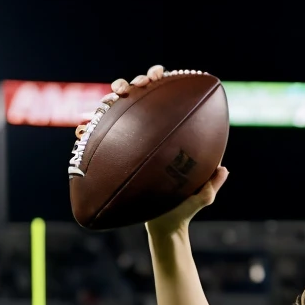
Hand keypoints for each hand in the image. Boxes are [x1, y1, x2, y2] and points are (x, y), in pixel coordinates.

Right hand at [74, 65, 229, 234]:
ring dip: (107, 102)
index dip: (158, 79)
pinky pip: (100, 141)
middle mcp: (149, 133)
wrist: (165, 227)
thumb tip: (223, 168)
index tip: (157, 77)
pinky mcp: (117, 157)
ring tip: (105, 103)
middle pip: (135, 97)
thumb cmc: (184, 210)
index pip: (163, 96)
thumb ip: (212, 183)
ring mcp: (131, 144)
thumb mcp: (202, 197)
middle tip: (129, 89)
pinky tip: (81, 130)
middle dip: (129, 84)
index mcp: (170, 133)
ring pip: (114, 113)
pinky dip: (89, 133)